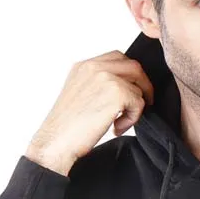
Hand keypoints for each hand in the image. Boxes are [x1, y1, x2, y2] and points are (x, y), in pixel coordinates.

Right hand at [25, 51, 155, 175]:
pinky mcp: (117, 93)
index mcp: (83, 65)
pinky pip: (139, 103)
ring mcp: (106, 77)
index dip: (131, 74)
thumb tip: (125, 87)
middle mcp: (94, 66)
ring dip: (134, 108)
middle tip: (139, 105)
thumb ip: (98, 84)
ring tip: (118, 123)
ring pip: (138, 87)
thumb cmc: (67, 126)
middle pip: (133, 66)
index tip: (134, 89)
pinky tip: (116, 128)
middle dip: (143, 85)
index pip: (118, 57)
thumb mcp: (79, 93)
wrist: (57, 141)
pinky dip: (132, 119)